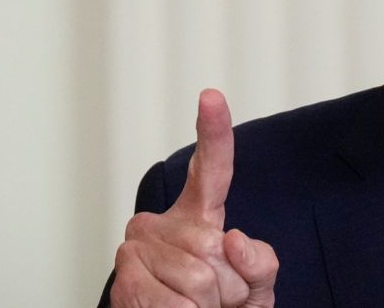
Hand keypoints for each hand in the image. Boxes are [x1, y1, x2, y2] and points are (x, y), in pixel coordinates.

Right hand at [111, 89, 278, 307]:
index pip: (211, 170)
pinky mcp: (124, 279)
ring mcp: (136, 247)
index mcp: (198, 216)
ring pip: (199, 279)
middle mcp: (160, 223)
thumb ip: (260, 263)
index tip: (211, 96)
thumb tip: (233, 241)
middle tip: (212, 300)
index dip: (213, 132)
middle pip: (214, 249)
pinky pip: (177, 304)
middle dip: (227, 287)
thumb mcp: (254, 288)